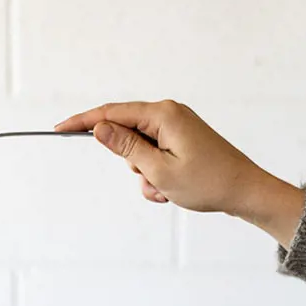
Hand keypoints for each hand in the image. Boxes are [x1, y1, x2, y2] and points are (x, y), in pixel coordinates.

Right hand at [53, 100, 305, 245]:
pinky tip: (173, 191)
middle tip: (153, 180)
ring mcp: (176, 126)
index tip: (58, 129)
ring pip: (139, 151)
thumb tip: (98, 128)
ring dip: (145, 175)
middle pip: (125, 133)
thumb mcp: (159, 170)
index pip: (112, 113)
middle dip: (130, 162)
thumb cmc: (208, 182)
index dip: (83, 122)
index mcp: (163, 114)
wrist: (246, 192)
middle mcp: (169, 113)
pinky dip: (157, 176)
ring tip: (168, 189)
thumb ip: (125, 147)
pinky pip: (155, 157)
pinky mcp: (182, 140)